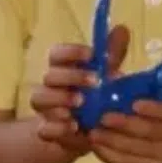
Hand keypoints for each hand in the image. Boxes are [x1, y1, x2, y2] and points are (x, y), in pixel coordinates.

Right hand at [30, 26, 129, 154]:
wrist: (84, 134)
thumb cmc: (95, 98)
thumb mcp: (106, 76)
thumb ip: (112, 55)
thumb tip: (122, 28)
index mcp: (63, 69)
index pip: (57, 54)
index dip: (70, 52)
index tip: (91, 54)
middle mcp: (50, 87)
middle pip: (49, 75)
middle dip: (70, 77)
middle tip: (94, 82)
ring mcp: (46, 109)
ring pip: (39, 99)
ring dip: (59, 99)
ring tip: (81, 104)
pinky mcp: (48, 131)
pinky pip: (43, 129)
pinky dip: (56, 128)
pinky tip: (74, 127)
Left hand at [90, 99, 161, 162]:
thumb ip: (149, 94)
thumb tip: (115, 78)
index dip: (153, 109)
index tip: (134, 103)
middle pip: (150, 132)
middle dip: (125, 125)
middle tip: (103, 117)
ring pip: (136, 150)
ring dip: (112, 141)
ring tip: (93, 133)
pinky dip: (110, 156)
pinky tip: (96, 146)